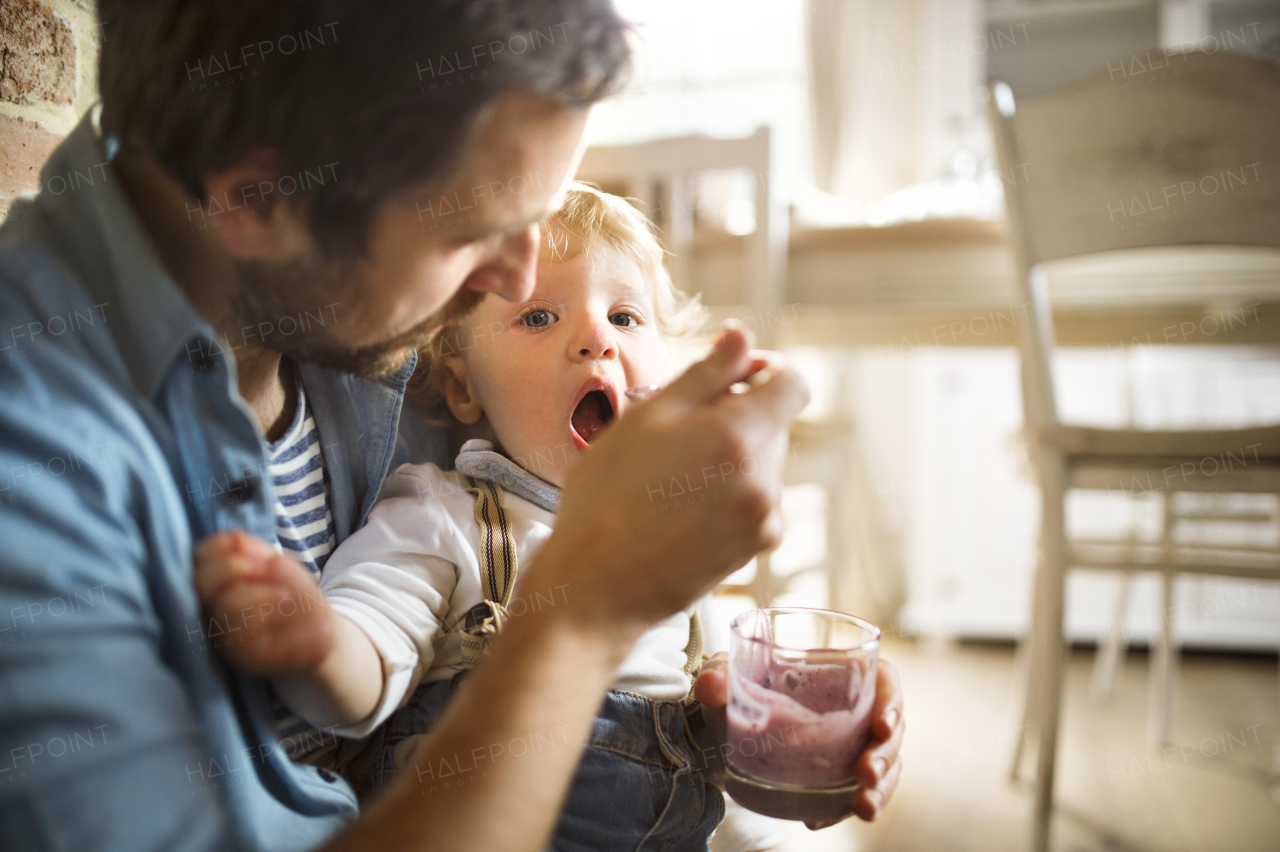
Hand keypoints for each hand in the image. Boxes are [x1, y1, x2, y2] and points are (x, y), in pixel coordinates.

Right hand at [193, 529, 335, 674]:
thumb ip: (256, 552)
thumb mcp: (280, 566)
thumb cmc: (295, 595)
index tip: (246, 547)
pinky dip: (266, 613)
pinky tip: (285, 606)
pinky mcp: (242, 654)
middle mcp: (211, 608)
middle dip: (232, 567)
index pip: (199, 556)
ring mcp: (223, 633)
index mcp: (216, 582)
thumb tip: (236, 540)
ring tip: (284, 594)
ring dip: (256, 593)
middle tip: (264, 568)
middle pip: (201, 582)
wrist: (320, 633)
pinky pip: (241, 633)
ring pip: (222, 606)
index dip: (219, 546)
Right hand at [526, 324, 809, 634]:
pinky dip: (728, 493)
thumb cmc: (607, 497)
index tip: (729, 376)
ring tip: (670, 477)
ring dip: (729, 456)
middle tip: (674, 433)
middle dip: (735, 415)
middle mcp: (766, 479)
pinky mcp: (756, 549)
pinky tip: (680, 507)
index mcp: (741, 436)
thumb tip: (742, 337)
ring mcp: (765, 518)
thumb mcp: (647, 418)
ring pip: (762, 462)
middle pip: (774, 423)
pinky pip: (754, 500)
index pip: (794, 383)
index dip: (765, 369)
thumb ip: (706, 372)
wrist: (596, 586)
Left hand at [693, 653, 904, 827]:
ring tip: (863, 807)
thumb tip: (711, 684)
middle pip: (891, 731)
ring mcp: (854, 746)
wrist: (728, 730)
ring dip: (880, 790)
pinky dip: (841, 810)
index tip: (883, 724)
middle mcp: (858, 710)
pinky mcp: (841, 776)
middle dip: (885, 755)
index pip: (885, 682)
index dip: (892, 701)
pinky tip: (818, 820)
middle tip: (867, 774)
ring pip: (885, 768)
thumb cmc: (741, 689)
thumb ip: (719, 676)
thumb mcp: (729, 678)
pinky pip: (855, 794)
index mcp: (845, 673)